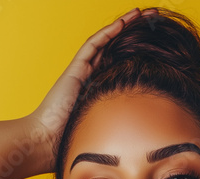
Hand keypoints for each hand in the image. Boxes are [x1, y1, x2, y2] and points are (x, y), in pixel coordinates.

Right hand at [23, 7, 156, 170]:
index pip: (119, 65)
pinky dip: (109, 32)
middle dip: (134, 33)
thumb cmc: (69, 144)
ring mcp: (80, 72)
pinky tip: (125, 22)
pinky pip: (94, 45)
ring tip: (143, 13)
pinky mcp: (75, 70)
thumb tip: (146, 139)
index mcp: (96, 92)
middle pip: (114, 49)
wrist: (44, 143)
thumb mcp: (104, 133)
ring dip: (124, 25)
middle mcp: (88, 78)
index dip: (135, 52)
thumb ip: (120, 130)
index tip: (155, 45)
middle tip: (153, 20)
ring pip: (106, 42)